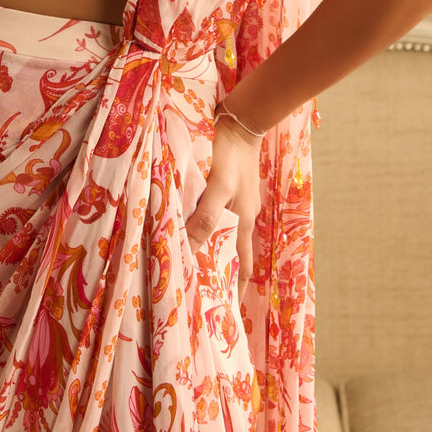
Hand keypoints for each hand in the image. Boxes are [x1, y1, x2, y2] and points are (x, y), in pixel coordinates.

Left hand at [184, 115, 261, 296]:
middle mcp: (241, 216)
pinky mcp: (225, 186)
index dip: (234, 289)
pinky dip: (204, 226)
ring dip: (209, 250)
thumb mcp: (218, 188)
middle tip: (203, 295)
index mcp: (242, 222)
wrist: (241, 119)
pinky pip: (213, 214)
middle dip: (221, 275)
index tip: (224, 312)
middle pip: (232, 254)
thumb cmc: (229, 154)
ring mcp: (234, 201)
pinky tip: (188, 225)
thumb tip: (190, 251)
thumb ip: (204, 217)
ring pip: (221, 234)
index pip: (241, 267)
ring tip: (191, 267)